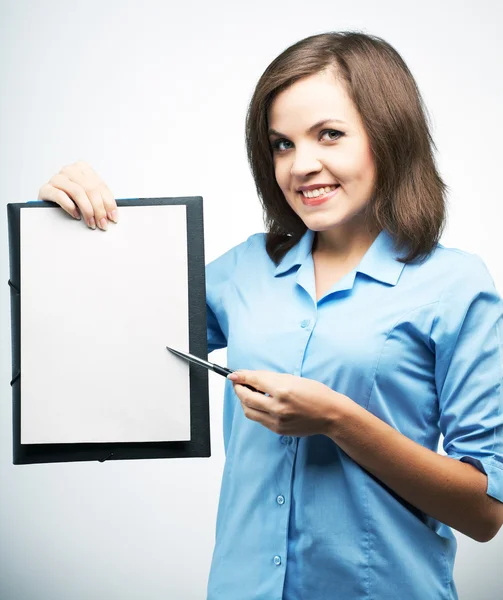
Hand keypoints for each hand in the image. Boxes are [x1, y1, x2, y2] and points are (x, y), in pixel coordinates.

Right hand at [37, 161, 116, 230]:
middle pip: (90, 190)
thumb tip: (112, 215)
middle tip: (102, 224)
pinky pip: (60, 196)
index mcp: (83, 168)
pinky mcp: (46, 188)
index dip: (109, 203)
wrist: (48, 199)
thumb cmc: (70, 198)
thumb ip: (99, 200)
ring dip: (87, 210)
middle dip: (99, 210)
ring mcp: (57, 178)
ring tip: (91, 222)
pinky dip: (70, 207)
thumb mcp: (87, 195)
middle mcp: (70, 170)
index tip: (113, 217)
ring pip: (77, 192)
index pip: (101, 186)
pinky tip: (76, 215)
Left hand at [228, 370, 348, 436]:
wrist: (330, 414)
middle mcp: (278, 407)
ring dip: (243, 400)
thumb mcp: (293, 379)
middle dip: (238, 388)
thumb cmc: (315, 393)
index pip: (254, 381)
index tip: (232, 375)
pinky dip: (254, 409)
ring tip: (247, 392)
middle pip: (246, 397)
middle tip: (237, 382)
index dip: (240, 377)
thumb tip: (250, 376)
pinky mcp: (278, 430)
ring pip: (248, 410)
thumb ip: (270, 378)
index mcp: (283, 390)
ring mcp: (277, 420)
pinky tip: (258, 403)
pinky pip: (258, 419)